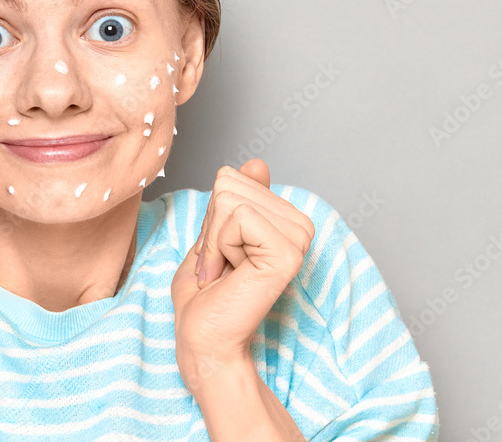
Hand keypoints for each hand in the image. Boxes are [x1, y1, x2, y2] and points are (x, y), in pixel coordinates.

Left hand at [171, 159, 313, 390]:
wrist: (202, 336)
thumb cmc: (204, 293)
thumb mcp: (215, 231)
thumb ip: (239, 198)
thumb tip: (258, 164)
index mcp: (285, 219)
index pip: (233, 178)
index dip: (211, 217)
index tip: (220, 252)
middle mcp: (299, 226)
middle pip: (230, 185)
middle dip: (212, 228)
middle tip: (222, 265)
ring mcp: (297, 240)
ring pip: (230, 201)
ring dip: (214, 240)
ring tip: (227, 272)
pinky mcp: (287, 254)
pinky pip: (238, 217)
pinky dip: (220, 246)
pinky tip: (232, 274)